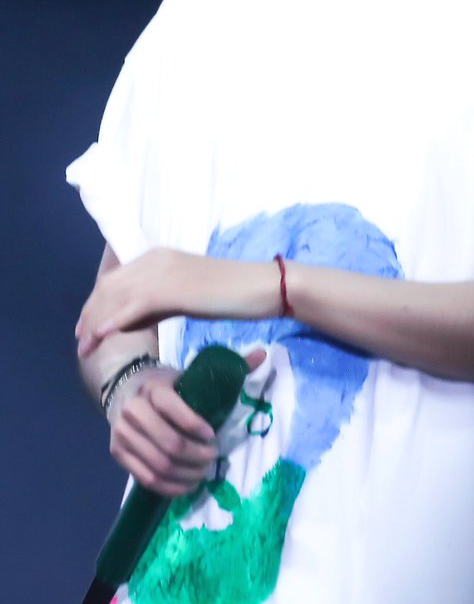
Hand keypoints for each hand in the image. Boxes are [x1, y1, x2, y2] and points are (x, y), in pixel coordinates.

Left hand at [75, 249, 277, 357]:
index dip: (97, 303)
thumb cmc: (232, 294)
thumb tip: (134, 319)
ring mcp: (165, 271)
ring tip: (86, 348)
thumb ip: (160, 302)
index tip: (88, 327)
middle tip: (81, 342)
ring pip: (118, 297)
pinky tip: (103, 337)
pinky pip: (135, 306)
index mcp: (160, 256)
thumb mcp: (188, 295)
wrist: (261, 287)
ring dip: (97, 323)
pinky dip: (115, 321)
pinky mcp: (174, 288)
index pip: (117, 279)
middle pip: (111, 287)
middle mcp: (157, 258)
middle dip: (91, 315)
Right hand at [106, 364, 217, 496]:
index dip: (197, 427)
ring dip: (187, 475)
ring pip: (159, 466)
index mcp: (153, 388)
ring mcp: (122, 434)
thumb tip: (262, 354)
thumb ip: (225, 366)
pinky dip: (171, 487)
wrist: (125, 390)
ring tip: (203, 472)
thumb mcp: (189, 373)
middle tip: (212, 457)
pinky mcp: (118, 454)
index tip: (213, 435)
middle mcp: (133, 410)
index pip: (174, 410)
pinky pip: (147, 479)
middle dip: (197, 457)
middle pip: (170, 444)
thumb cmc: (167, 385)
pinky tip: (188, 483)